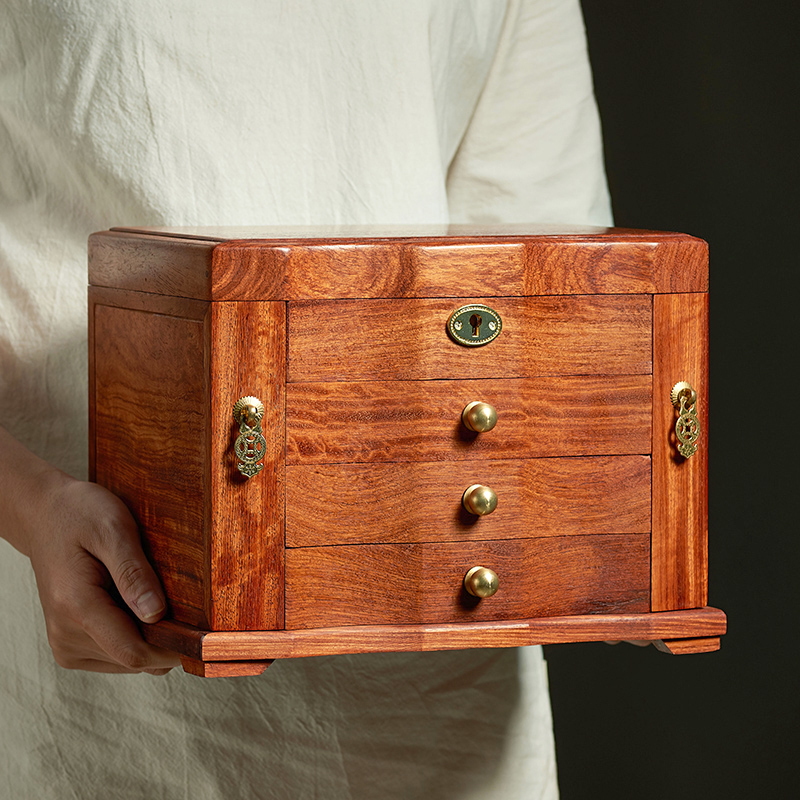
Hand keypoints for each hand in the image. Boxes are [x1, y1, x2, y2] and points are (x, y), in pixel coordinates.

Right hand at [26, 474, 180, 673]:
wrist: (45, 516)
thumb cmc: (81, 515)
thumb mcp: (113, 529)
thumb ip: (134, 573)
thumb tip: (156, 614)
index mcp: (75, 606)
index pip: (133, 652)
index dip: (173, 648)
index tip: (204, 633)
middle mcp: (65, 635)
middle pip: (133, 659)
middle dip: (165, 640)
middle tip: (187, 604)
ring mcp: (65, 644)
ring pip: (127, 660)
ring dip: (150, 638)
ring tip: (153, 595)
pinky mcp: (70, 645)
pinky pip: (116, 655)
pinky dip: (135, 635)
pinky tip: (137, 604)